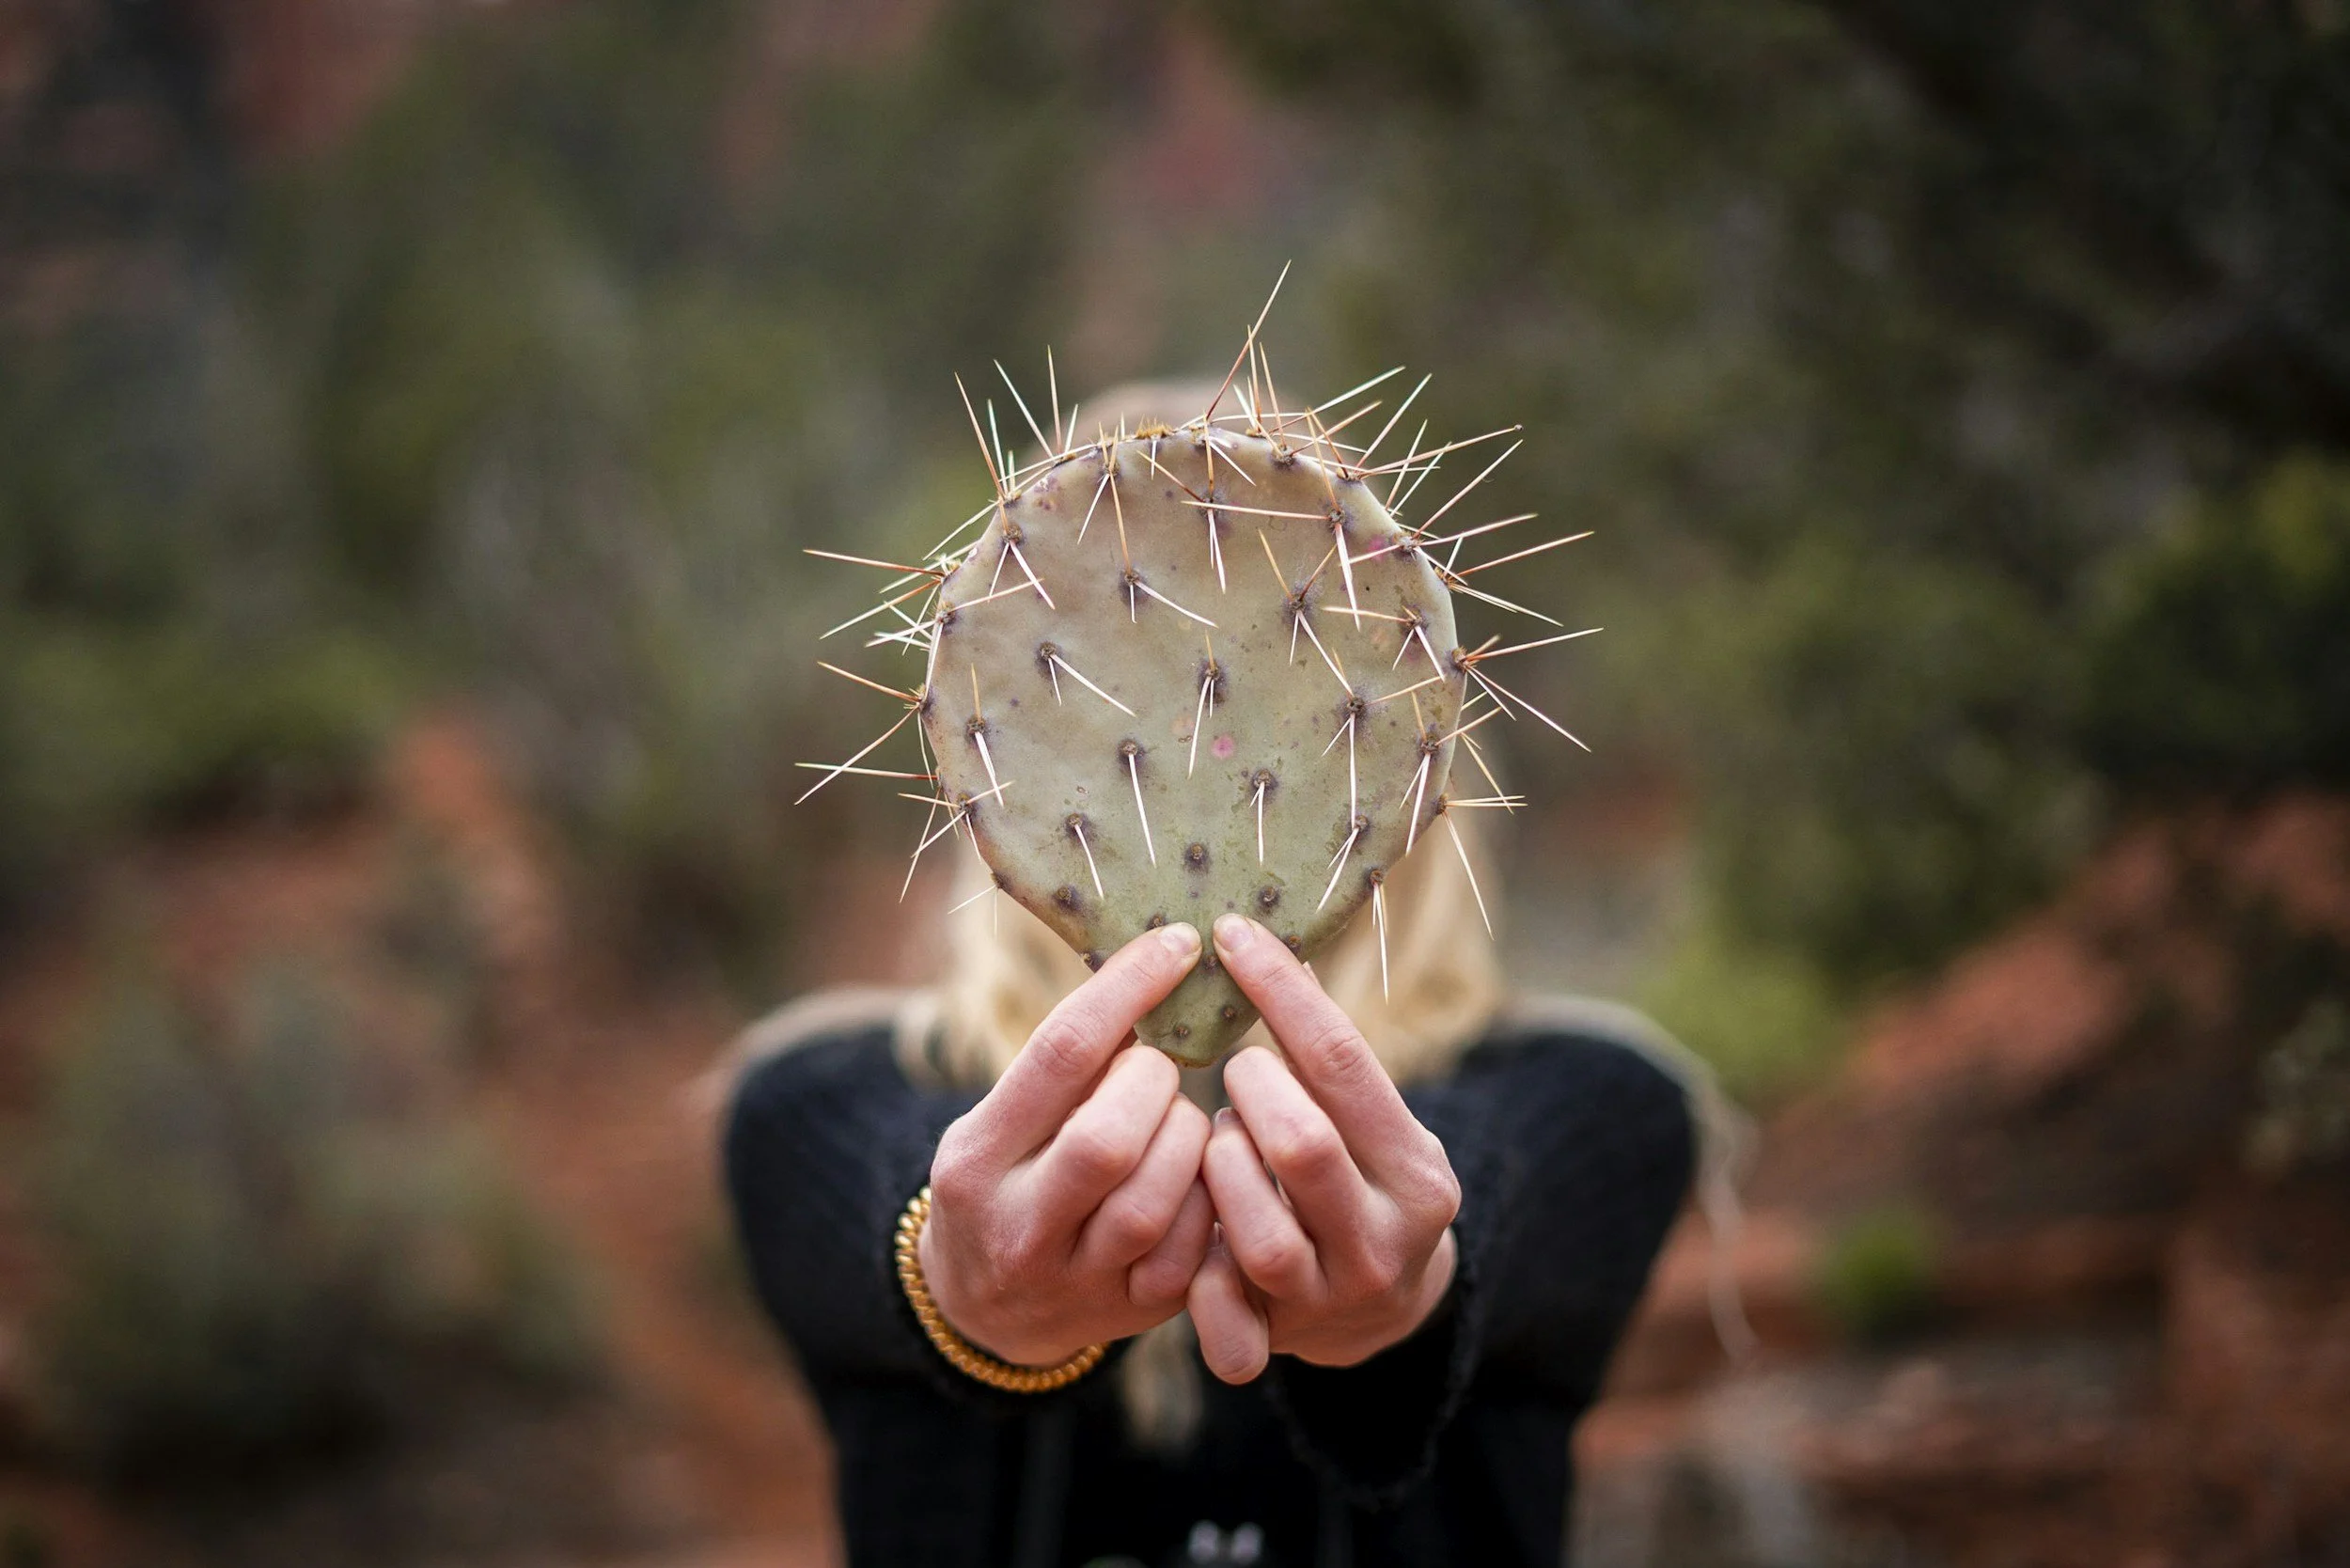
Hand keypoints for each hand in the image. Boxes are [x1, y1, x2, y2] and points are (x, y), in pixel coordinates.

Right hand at [920, 922, 1214, 1365]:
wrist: (985, 1312)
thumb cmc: (1005, 1182)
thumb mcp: (998, 1123)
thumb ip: (1063, 1070)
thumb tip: (1153, 971)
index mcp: (975, 1161)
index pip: (1060, 1056)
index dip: (1128, 990)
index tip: (1177, 944)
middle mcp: (1017, 1229)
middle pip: (1108, 1140)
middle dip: (1153, 1084)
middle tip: (1158, 1069)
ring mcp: (1076, 1281)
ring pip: (1157, 1200)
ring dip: (1187, 1140)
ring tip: (1176, 1122)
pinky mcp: (1133, 1312)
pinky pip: (1194, 1248)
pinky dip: (1210, 1197)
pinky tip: (1199, 1174)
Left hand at [1187, 914, 1462, 1383]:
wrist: (1380, 1310)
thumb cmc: (1358, 1178)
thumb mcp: (1371, 1126)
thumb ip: (1326, 1068)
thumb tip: (1257, 944)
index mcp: (1417, 1171)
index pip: (1341, 1061)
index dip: (1279, 991)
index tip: (1229, 935)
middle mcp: (1385, 1239)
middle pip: (1300, 1144)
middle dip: (1248, 1092)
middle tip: (1234, 1071)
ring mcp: (1333, 1297)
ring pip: (1255, 1230)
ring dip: (1219, 1170)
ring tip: (1220, 1145)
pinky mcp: (1280, 1339)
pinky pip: (1224, 1313)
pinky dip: (1197, 1272)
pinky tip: (1191, 1228)